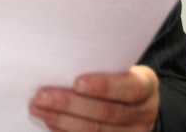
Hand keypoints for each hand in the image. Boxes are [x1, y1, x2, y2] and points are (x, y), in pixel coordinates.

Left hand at [29, 65, 158, 130]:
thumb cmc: (121, 77)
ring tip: (38, 107)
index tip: (77, 82)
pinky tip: (50, 120)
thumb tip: (64, 60)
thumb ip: (103, 65)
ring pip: (94, 131)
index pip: (130, 88)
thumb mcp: (122, 66)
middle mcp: (143, 113)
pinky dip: (65, 131)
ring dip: (61, 119)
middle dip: (70, 104)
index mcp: (147, 85)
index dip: (104, 86)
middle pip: (107, 112)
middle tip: (42, 96)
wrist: (137, 104)